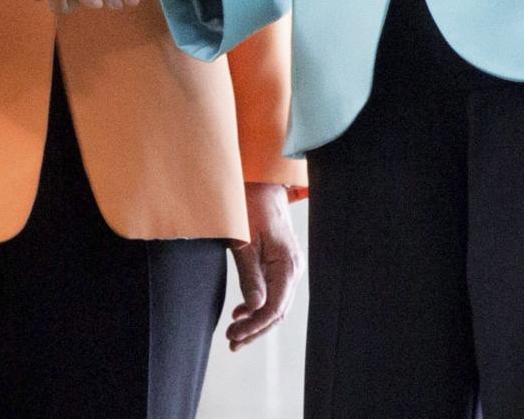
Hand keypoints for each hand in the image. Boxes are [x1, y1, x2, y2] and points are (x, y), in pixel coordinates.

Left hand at [226, 182, 301, 350]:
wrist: (260, 182)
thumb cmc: (250, 206)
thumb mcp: (244, 241)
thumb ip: (250, 275)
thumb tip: (255, 308)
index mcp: (287, 264)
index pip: (275, 308)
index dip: (255, 326)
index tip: (235, 336)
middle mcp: (293, 268)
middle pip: (277, 311)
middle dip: (254, 330)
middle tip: (231, 341)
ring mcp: (288, 266)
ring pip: (275, 304)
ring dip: (255, 321)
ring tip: (233, 334)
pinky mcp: (280, 263)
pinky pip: (272, 292)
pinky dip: (257, 306)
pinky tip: (241, 313)